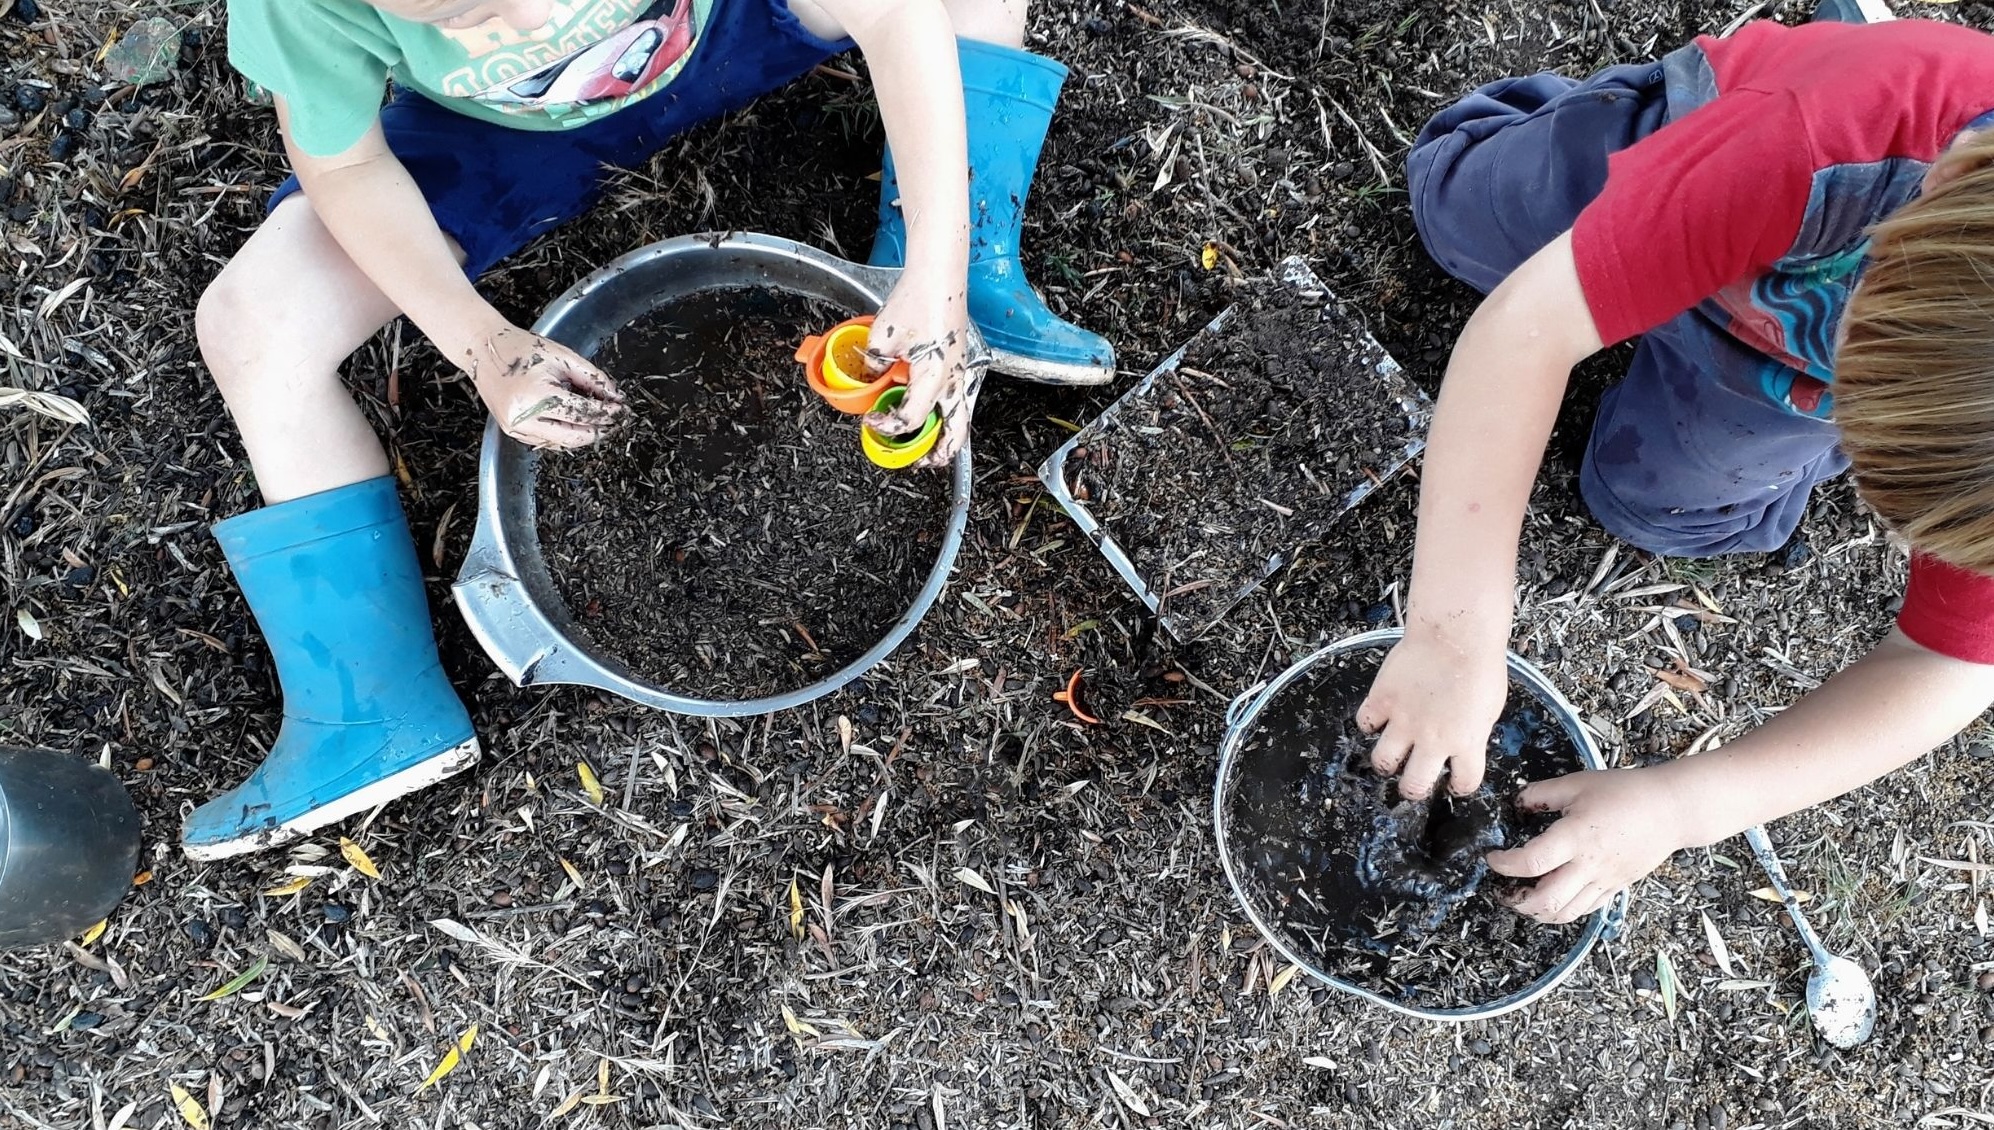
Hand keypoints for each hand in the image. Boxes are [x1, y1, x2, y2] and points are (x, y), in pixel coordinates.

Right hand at [465, 325, 624, 448]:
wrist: (483, 349)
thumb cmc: (520, 348)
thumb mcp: (562, 357)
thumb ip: (591, 378)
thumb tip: (614, 396)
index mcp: (537, 396)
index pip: (582, 412)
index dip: (606, 413)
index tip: (621, 411)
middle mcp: (523, 418)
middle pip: (573, 436)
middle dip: (597, 430)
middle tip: (613, 422)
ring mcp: (515, 427)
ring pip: (560, 443)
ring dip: (581, 434)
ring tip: (596, 420)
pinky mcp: (511, 431)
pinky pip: (545, 440)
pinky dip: (563, 434)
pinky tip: (573, 422)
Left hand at [864, 270, 981, 467]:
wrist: (940, 276)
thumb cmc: (919, 299)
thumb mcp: (882, 336)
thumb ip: (873, 365)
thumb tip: (869, 377)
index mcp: (935, 377)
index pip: (911, 418)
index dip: (888, 426)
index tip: (872, 421)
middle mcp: (955, 380)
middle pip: (955, 434)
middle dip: (936, 453)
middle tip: (917, 462)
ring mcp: (962, 373)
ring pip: (961, 419)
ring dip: (945, 437)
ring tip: (927, 447)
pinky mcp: (960, 364)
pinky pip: (958, 401)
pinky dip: (947, 416)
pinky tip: (930, 413)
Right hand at [1356, 628, 1507, 798]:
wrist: (1455, 634)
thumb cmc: (1479, 662)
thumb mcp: (1490, 706)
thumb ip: (1472, 731)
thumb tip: (1462, 739)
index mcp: (1467, 742)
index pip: (1464, 783)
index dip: (1458, 787)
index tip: (1454, 782)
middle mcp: (1433, 739)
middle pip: (1414, 785)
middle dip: (1411, 789)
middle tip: (1411, 782)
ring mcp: (1404, 721)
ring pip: (1382, 761)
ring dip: (1385, 761)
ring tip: (1389, 754)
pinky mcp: (1383, 700)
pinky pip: (1365, 722)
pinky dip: (1370, 723)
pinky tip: (1378, 717)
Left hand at [1486, 765, 1694, 923]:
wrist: (1670, 810)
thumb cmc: (1626, 792)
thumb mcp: (1577, 783)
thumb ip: (1541, 793)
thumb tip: (1516, 803)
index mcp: (1575, 837)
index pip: (1532, 862)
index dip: (1505, 864)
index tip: (1493, 858)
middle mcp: (1589, 864)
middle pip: (1547, 901)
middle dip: (1517, 901)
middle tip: (1503, 889)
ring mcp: (1604, 880)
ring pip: (1566, 913)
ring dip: (1539, 913)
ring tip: (1523, 899)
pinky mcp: (1615, 888)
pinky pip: (1586, 910)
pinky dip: (1564, 911)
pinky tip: (1553, 899)